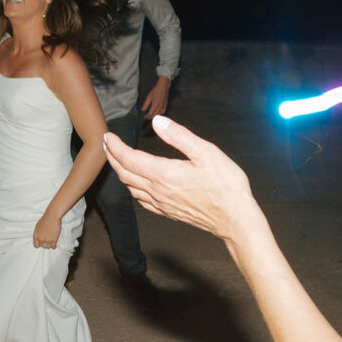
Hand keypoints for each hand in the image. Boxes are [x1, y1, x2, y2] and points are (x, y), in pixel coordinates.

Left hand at [33, 212, 60, 248]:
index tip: (42, 244)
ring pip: (48, 247)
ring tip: (51, 240)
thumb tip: (39, 237)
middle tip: (48, 240)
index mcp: (36, 235)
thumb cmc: (45, 219)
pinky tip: (54, 244)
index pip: (36, 245)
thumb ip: (37, 234)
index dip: (39, 244)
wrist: (52, 216)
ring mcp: (47, 240)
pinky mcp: (53, 240)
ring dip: (49, 244)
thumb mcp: (37, 226)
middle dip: (45, 244)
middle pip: (42, 246)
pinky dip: (54, 246)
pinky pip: (53, 247)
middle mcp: (40, 239)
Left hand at [104, 115, 257, 240]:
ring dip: (120, 172)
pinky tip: (135, 185)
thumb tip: (158, 122)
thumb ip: (179, 136)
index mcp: (164, 174)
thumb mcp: (206, 152)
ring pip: (131, 188)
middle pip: (125, 173)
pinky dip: (132, 189)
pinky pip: (142, 201)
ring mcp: (162, 204)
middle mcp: (158, 190)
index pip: (129, 159)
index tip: (108, 135)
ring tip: (116, 160)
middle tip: (106, 144)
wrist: (235, 219)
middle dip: (112, 158)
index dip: (115, 147)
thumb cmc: (225, 185)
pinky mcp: (168, 212)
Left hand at [140, 77, 170, 119]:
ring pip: (158, 114)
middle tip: (146, 117)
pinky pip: (162, 112)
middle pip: (154, 115)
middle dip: (150, 117)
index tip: (144, 117)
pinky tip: (157, 114)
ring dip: (154, 116)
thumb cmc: (155, 91)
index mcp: (155, 105)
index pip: (150, 114)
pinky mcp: (165, 105)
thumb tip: (142, 110)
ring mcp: (163, 106)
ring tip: (150, 116)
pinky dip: (159, 114)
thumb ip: (145, 104)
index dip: (146, 116)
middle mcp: (159, 107)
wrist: (162, 87)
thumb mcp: (149, 97)